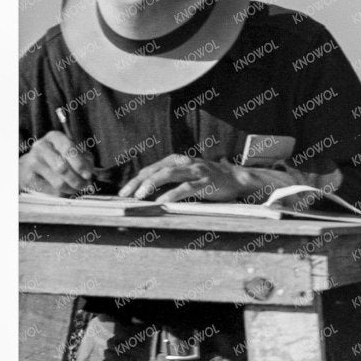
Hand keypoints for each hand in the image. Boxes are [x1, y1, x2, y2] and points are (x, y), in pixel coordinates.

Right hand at [20, 131, 94, 196]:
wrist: (32, 166)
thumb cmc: (59, 157)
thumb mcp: (74, 153)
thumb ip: (85, 160)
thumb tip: (89, 173)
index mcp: (55, 137)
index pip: (69, 149)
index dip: (80, 164)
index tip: (88, 175)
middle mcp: (41, 146)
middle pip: (62, 167)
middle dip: (77, 180)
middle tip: (84, 185)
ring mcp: (33, 161)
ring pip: (58, 182)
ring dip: (71, 188)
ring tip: (76, 188)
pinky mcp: (28, 177)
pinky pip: (50, 190)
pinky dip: (61, 193)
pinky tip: (63, 190)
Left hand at [120, 153, 258, 203]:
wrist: (236, 179)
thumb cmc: (208, 179)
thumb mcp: (186, 174)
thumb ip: (169, 178)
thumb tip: (144, 189)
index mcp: (177, 160)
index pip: (151, 169)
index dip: (136, 180)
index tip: (124, 192)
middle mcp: (185, 162)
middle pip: (156, 170)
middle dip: (138, 182)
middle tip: (125, 194)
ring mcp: (195, 171)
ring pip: (168, 174)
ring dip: (151, 184)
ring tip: (139, 196)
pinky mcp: (206, 181)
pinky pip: (186, 187)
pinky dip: (172, 193)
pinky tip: (162, 200)